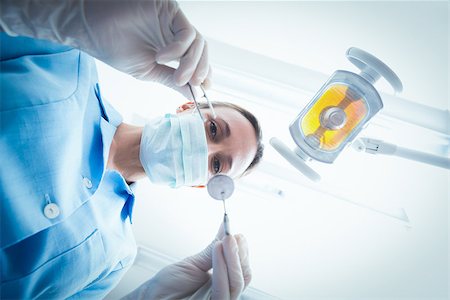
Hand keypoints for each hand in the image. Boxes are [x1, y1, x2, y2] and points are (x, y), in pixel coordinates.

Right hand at [0, 0, 210, 98]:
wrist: (91, 30)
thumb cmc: (115, 49)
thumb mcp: (148, 71)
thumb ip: (170, 79)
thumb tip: (192, 93)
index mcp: (172, 48)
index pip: (197, 60)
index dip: (203, 74)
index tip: (203, 90)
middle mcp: (175, 33)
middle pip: (202, 50)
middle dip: (200, 70)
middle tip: (192, 85)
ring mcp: (172, 21)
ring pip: (197, 42)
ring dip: (191, 63)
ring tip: (178, 77)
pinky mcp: (168, 9)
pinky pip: (185, 32)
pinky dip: (178, 49)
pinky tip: (162, 57)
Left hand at [123, 223, 250, 299]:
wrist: (151, 297)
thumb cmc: (168, 286)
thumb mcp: (195, 263)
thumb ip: (213, 249)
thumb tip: (225, 228)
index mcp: (222, 284)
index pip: (242, 270)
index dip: (243, 252)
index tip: (237, 234)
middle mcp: (223, 294)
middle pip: (243, 277)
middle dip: (239, 254)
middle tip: (232, 235)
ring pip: (235, 284)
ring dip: (231, 258)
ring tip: (224, 240)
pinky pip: (222, 291)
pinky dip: (221, 270)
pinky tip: (217, 252)